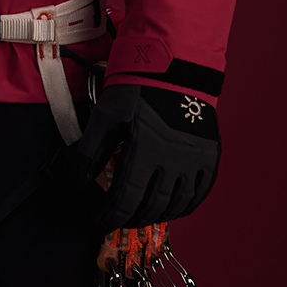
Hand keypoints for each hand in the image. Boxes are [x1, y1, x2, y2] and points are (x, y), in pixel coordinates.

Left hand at [76, 84, 220, 230]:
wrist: (173, 66)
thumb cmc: (138, 87)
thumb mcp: (106, 114)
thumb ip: (91, 148)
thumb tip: (77, 178)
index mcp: (145, 151)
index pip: (126, 198)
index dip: (112, 215)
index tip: (101, 220)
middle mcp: (173, 161)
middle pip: (151, 205)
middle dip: (132, 217)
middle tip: (120, 218)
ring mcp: (194, 160)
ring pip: (176, 203)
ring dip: (157, 215)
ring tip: (143, 215)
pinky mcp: (209, 155)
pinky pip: (201, 192)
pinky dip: (186, 206)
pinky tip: (173, 208)